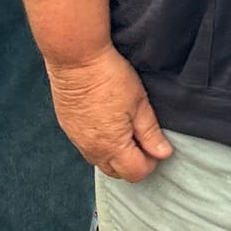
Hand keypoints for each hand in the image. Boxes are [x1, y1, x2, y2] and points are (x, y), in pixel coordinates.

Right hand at [46, 46, 172, 181]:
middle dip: (132, 162)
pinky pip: (87, 146)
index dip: (150, 162)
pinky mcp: (68, 127)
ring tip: (125, 128)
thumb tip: (163, 153)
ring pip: (100, 161)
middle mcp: (91, 149)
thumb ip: (150, 133)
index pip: (135, 173)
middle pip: (116, 172)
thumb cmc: (108, 76)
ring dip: (115, 154)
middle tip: (142, 138)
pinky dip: (100, 143)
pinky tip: (107, 122)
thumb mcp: (139, 103)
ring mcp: (77, 139)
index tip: (155, 146)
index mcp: (112, 146)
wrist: (75, 58)